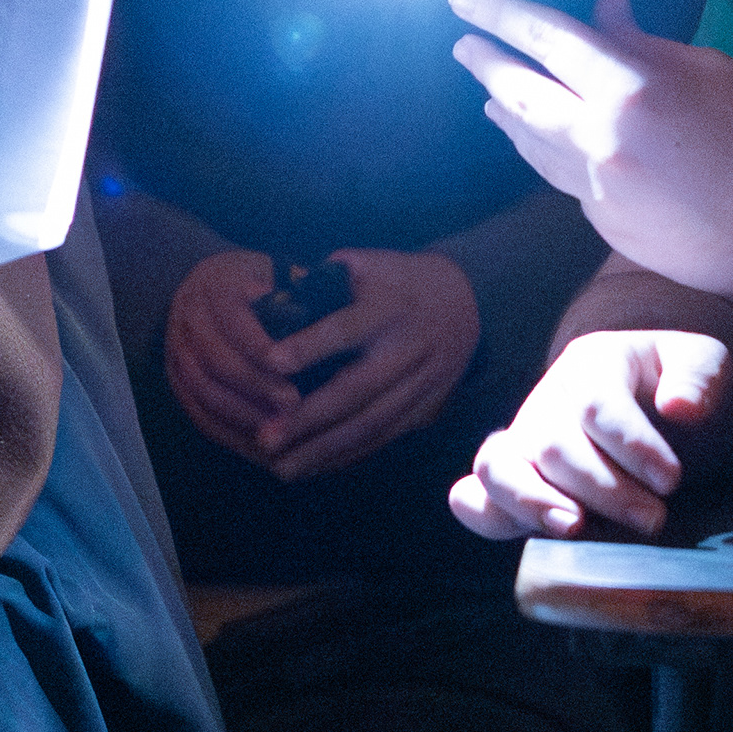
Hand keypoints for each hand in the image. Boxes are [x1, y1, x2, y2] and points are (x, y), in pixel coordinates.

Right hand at [166, 248, 296, 462]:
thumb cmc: (266, 282)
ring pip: (202, 388)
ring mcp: (176, 348)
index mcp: (216, 282)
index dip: (259, 346)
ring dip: (241, 413)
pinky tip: (258, 441)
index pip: (233, 317)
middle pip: (214, 358)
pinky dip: (225, 430)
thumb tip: (327, 322)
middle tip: (293, 406)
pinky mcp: (175, 378)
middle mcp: (188, 314)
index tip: (292, 368)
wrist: (220, 288)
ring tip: (279, 428)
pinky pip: (195, 411)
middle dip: (255, 386)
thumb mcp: (284, 275)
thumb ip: (303, 295)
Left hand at [255, 248, 479, 481]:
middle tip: (266, 439)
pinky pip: (385, 437)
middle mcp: (407, 348)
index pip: (346, 328)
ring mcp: (421, 384)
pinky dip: (349, 456)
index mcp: (388, 307)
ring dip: (325, 449)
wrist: (466, 302)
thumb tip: (272, 302)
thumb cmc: (397, 279)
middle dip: (310, 418)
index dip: (310, 345)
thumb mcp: (366, 263)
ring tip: (283, 467)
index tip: (271, 362)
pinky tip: (315, 468)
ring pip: (371, 423)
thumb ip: (323, 281)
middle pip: (357, 389)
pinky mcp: (427, 408)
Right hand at [449, 329, 730, 539]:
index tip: (670, 480)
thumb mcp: (700, 362)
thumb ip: (700, 376)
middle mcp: (547, 401)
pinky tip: (512, 531)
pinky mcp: (512, 479)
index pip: (599, 404)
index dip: (632, 445)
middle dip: (603, 489)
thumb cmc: (671, 382)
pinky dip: (479, 512)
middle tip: (652, 520)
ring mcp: (522, 439)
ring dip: (533, 503)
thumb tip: (680, 408)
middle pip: (554, 443)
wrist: (643, 394)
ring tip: (573, 529)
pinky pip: (475, 493)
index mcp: (592, 364)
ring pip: (500, 467)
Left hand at [451, 0, 732, 295]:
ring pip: (531, 145)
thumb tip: (604, 9)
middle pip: (519, 95)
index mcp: (628, 89)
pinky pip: (565, 179)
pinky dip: (548, 154)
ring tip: (490, 96)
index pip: (545, 39)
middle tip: (464, 46)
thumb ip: (645, 44)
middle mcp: (598, 139)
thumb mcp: (711, 71)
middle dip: (486, 65)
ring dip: (507, 115)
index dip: (499, 13)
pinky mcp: (605, 224)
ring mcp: (596, 189)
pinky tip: (543, 145)